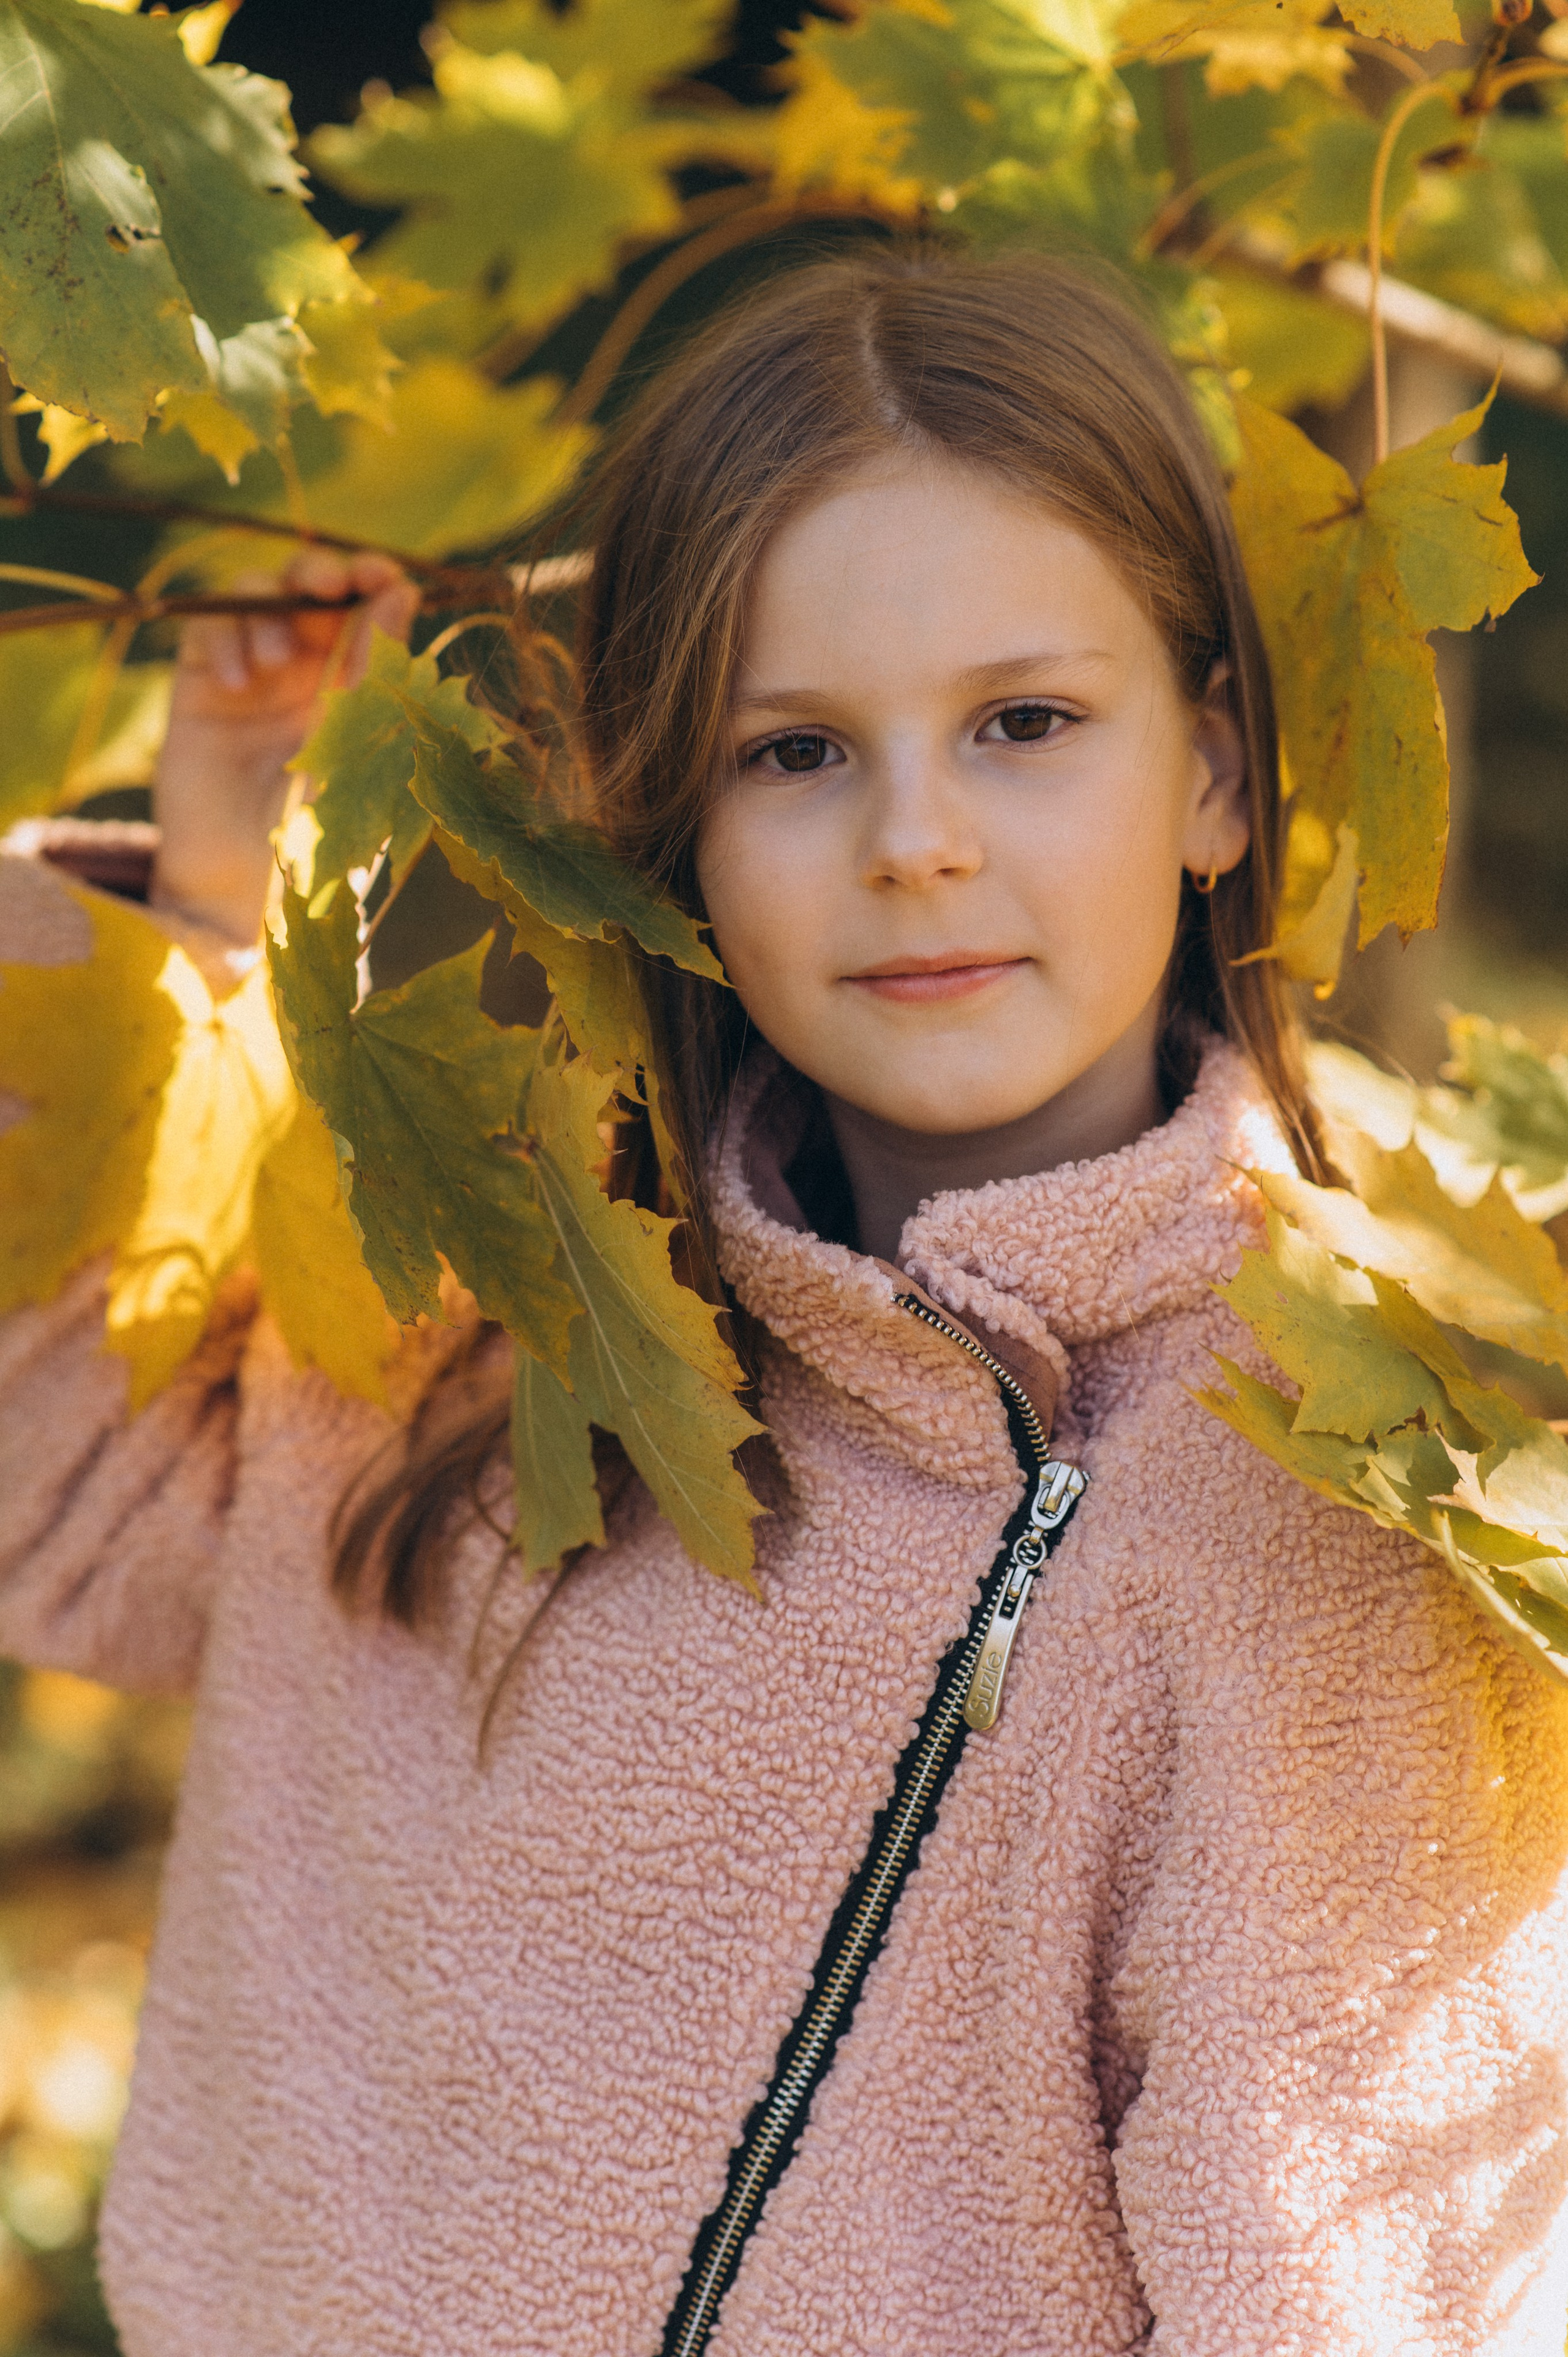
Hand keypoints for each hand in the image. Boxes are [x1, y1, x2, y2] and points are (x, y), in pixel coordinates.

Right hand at [151, 548, 419, 944]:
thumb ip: (375, 675)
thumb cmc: (318, 839)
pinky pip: (206, 626)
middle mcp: (311, 671)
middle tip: (326, 588)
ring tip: (279, 662)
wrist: (246, 891)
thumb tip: (402, 592)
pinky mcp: (202, 685)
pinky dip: (224, 636)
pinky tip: (238, 682)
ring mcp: (255, 674)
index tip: (380, 574)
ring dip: (272, 608)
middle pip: (314, 584)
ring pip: (258, 592)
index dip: (376, 578)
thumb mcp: (358, 754)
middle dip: (321, 572)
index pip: (373, 608)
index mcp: (364, 686)